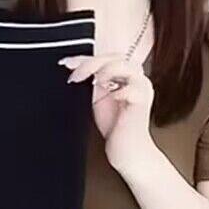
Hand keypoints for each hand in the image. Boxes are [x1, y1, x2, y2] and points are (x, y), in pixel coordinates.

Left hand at [60, 54, 155, 174]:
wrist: (126, 151)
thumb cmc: (114, 128)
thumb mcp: (98, 99)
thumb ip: (92, 82)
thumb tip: (73, 68)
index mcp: (125, 75)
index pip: (105, 58)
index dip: (85, 58)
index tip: (66, 63)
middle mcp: (136, 77)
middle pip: (113, 57)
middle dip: (90, 63)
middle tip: (74, 76)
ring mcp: (142, 87)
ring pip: (123, 65)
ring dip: (103, 71)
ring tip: (92, 83)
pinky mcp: (142, 100)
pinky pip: (131, 87)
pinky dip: (117, 90)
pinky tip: (109, 97)